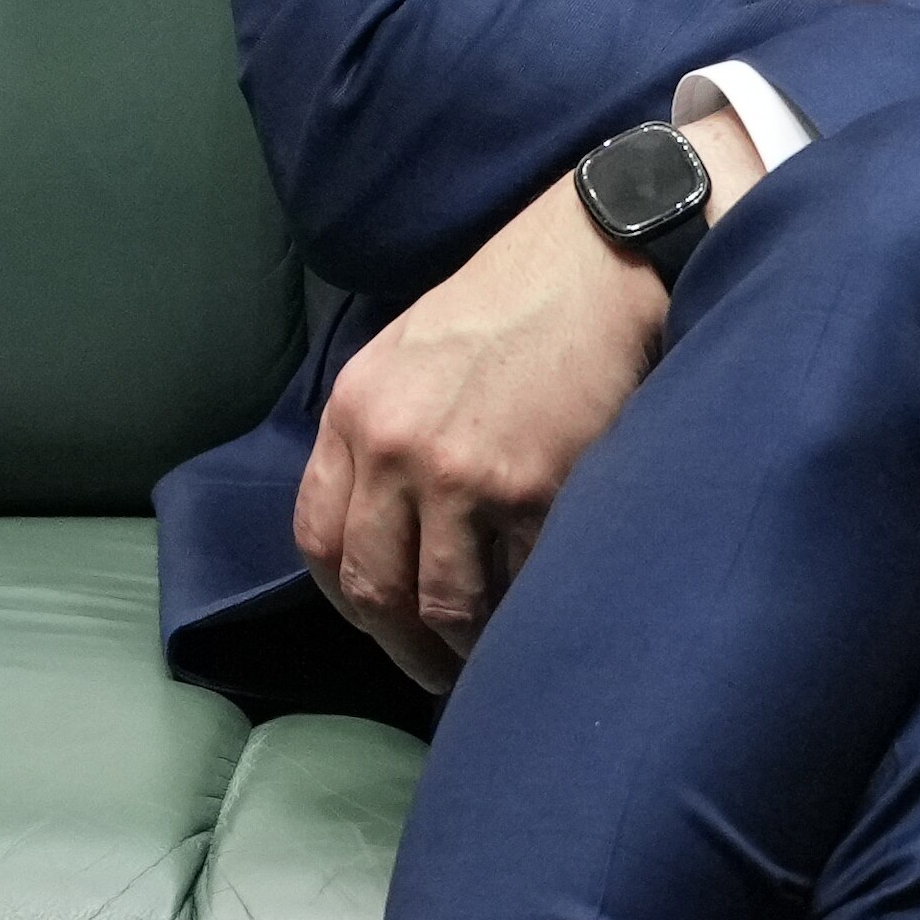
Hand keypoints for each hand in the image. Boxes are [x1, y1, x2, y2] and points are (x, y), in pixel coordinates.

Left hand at [298, 111, 767, 690]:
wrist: (601, 254)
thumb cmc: (516, 298)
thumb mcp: (411, 351)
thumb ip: (384, 432)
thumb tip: (388, 527)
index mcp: (355, 409)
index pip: (318, 537)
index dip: (348, 596)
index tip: (381, 620)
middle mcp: (394, 447)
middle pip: (373, 586)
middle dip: (403, 642)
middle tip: (437, 665)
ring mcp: (461, 473)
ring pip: (443, 604)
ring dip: (464, 645)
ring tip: (491, 652)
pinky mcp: (532, 489)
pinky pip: (518, 582)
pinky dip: (526, 609)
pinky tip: (540, 609)